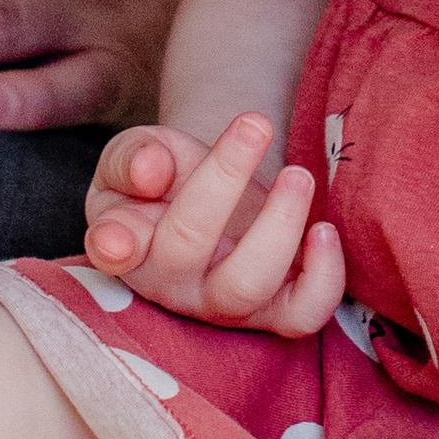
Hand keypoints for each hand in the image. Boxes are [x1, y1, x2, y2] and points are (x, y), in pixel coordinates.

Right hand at [83, 111, 344, 332]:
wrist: (214, 192)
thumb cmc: (163, 177)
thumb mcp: (137, 153)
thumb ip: (132, 158)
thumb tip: (149, 170)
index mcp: (124, 243)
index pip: (113, 246)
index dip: (114, 244)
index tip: (120, 237)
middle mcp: (170, 284)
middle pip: (186, 248)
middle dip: (222, 181)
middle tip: (255, 124)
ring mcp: (223, 303)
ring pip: (246, 287)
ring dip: (278, 227)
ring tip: (298, 175)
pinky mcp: (273, 309)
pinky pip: (301, 315)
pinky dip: (322, 279)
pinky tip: (325, 229)